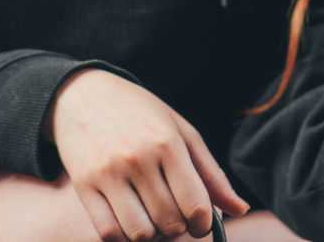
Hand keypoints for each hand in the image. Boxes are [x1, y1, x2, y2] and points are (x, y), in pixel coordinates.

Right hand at [45, 68, 249, 240]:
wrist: (84, 95)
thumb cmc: (141, 114)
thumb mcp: (182, 131)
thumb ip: (211, 173)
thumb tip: (240, 209)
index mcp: (168, 143)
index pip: (195, 204)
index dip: (204, 225)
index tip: (201, 224)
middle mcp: (138, 158)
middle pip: (169, 222)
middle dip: (179, 228)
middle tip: (176, 216)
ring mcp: (107, 173)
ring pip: (140, 233)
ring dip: (152, 235)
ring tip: (153, 218)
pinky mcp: (83, 185)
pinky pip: (107, 233)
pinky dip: (123, 237)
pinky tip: (129, 220)